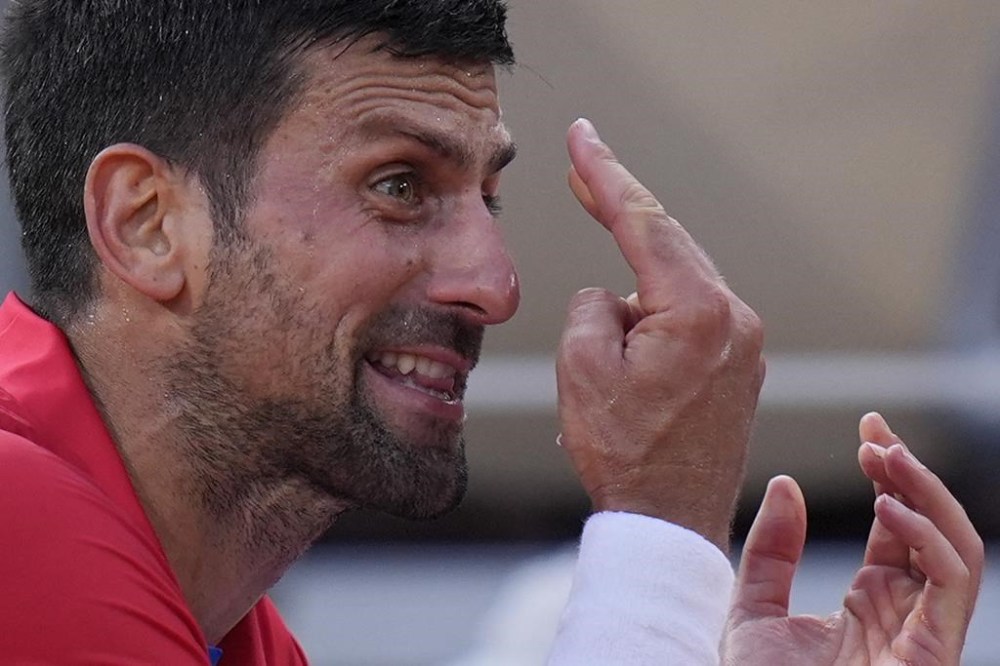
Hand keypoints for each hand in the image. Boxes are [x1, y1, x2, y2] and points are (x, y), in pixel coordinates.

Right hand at [555, 119, 764, 550]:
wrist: (669, 522)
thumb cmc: (624, 452)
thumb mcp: (583, 367)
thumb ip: (593, 305)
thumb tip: (616, 296)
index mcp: (698, 311)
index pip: (644, 222)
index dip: (604, 173)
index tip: (581, 136)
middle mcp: (735, 318)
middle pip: (666, 245)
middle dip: (619, 211)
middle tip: (579, 170)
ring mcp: (744, 342)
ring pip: (675, 285)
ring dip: (634, 292)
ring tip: (605, 359)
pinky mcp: (740, 364)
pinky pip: (691, 317)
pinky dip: (655, 317)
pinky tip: (630, 357)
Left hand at [723, 413, 983, 664]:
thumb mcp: (752, 609)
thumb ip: (771, 550)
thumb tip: (785, 484)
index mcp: (871, 602)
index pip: (897, 526)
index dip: (890, 473)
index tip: (867, 427)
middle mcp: (904, 614)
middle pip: (931, 530)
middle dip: (911, 474)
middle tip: (876, 435)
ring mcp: (921, 634)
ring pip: (956, 549)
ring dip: (927, 495)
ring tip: (885, 456)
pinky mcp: (931, 655)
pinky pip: (951, 587)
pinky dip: (930, 539)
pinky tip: (888, 507)